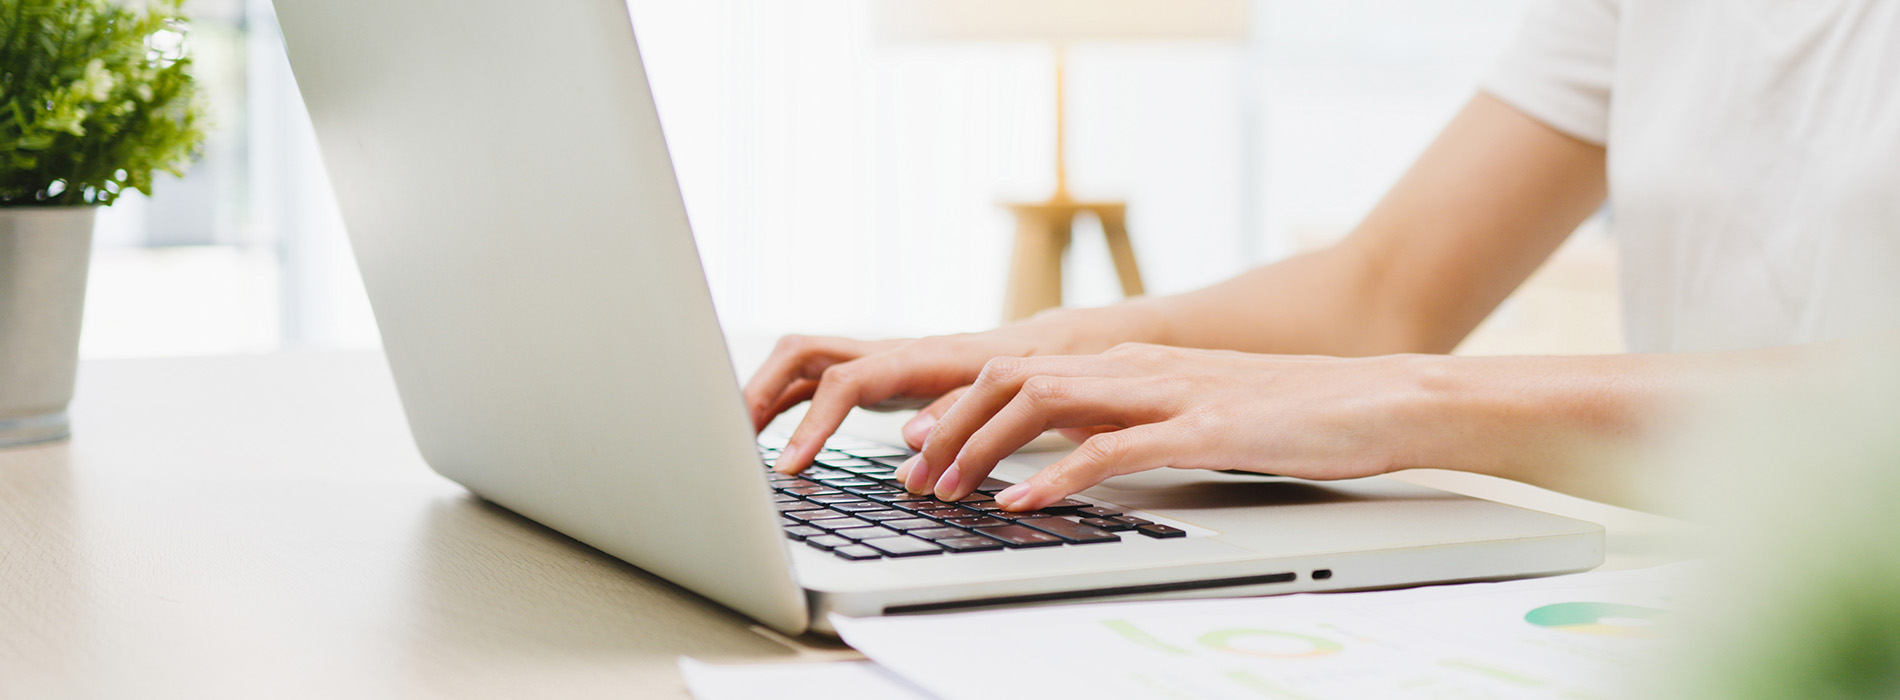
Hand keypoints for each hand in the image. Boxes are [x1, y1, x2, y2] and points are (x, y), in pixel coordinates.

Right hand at [743, 319, 1105, 474]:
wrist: (1041, 350)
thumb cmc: (1026, 373)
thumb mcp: (1003, 395)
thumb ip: (958, 413)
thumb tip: (910, 440)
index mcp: (915, 358)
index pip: (842, 384)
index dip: (811, 425)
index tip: (787, 466)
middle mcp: (886, 352)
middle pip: (801, 354)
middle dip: (759, 392)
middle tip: (733, 441)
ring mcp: (875, 361)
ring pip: (800, 362)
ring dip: (762, 393)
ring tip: (735, 439)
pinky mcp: (874, 375)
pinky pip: (815, 380)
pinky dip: (786, 402)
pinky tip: (772, 436)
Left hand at [900, 343, 1430, 509]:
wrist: (1381, 398)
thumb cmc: (1294, 413)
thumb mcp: (1192, 411)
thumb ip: (1131, 420)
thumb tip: (1069, 447)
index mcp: (1133, 362)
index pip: (1020, 371)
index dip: (959, 406)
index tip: (918, 443)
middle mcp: (1138, 367)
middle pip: (1012, 379)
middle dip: (951, 426)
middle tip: (913, 475)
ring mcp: (1168, 393)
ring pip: (1044, 401)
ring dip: (984, 446)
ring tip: (948, 488)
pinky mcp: (1203, 428)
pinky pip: (1111, 448)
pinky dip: (1056, 475)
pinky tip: (1023, 503)